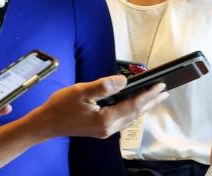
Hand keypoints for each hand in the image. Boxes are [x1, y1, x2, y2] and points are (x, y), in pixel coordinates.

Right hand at [28, 75, 169, 140]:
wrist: (45, 124)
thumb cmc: (61, 106)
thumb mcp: (82, 91)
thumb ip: (104, 86)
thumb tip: (124, 81)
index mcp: (106, 119)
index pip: (133, 105)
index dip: (148, 94)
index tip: (161, 85)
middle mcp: (108, 128)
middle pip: (136, 113)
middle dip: (151, 102)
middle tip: (165, 92)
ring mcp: (105, 131)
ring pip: (130, 118)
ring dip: (143, 107)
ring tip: (155, 97)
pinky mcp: (100, 129)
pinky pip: (123, 119)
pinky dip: (132, 111)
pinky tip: (135, 104)